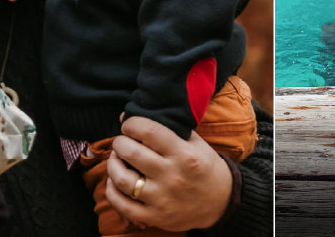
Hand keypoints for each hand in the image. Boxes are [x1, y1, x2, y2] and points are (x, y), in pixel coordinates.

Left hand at [104, 116, 232, 231]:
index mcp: (184, 154)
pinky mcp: (155, 217)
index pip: (148, 131)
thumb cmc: (204, 167)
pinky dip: (112, 192)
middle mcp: (172, 176)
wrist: (222, 202)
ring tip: (116, 158)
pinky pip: (123, 205)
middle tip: (122, 141)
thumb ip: (166, 128)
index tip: (128, 125)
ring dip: (113, 164)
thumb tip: (127, 117)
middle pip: (131, 153)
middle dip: (120, 142)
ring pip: (123, 179)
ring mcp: (162, 199)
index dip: (131, 124)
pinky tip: (114, 181)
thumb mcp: (194, 142)